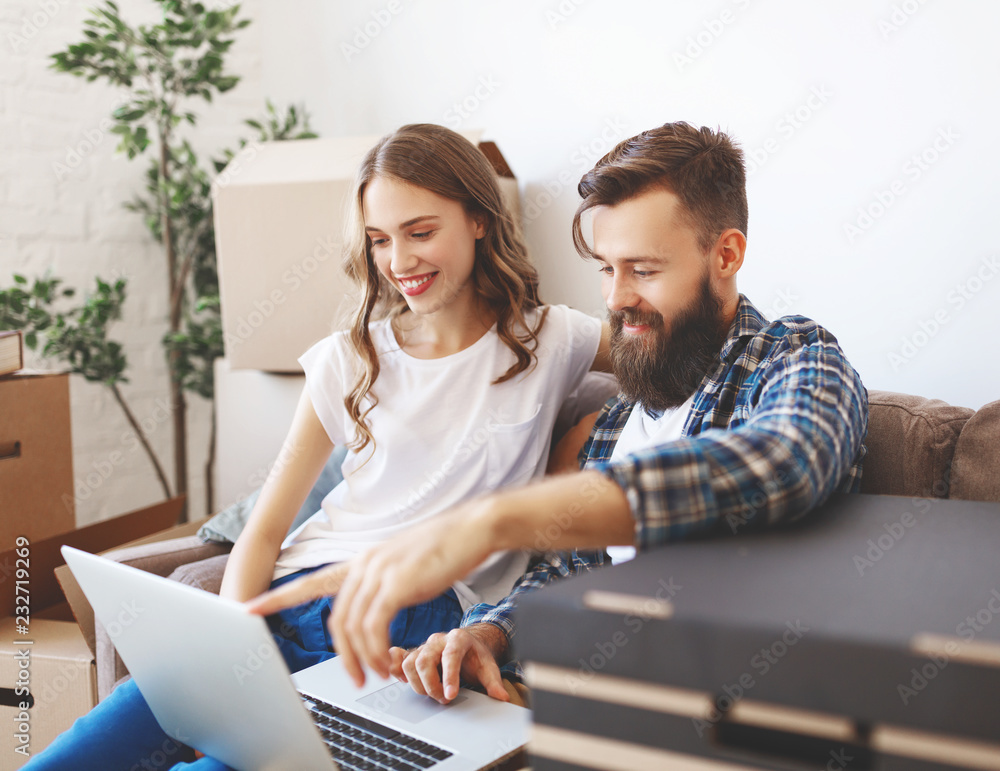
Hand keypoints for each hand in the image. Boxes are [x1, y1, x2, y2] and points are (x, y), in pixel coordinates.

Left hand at [245, 498, 497, 688]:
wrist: (473, 528)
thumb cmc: (447, 546)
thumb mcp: (406, 564)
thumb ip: (386, 583)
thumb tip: (380, 606)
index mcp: (363, 560)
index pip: (311, 581)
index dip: (278, 597)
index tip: (249, 608)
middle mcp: (364, 564)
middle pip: (336, 619)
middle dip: (343, 655)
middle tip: (357, 677)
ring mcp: (378, 572)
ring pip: (352, 627)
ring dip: (362, 658)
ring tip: (378, 673)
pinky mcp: (396, 584)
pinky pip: (373, 627)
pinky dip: (376, 650)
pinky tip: (387, 660)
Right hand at [389, 626, 508, 703]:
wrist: (467, 644)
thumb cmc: (476, 656)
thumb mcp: (489, 667)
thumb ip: (494, 682)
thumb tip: (501, 697)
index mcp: (458, 638)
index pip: (451, 655)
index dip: (449, 676)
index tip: (450, 695)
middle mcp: (438, 639)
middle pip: (424, 660)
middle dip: (431, 685)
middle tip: (443, 699)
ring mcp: (424, 646)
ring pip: (409, 663)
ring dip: (417, 684)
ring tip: (432, 694)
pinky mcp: (414, 654)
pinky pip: (399, 659)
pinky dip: (395, 669)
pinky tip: (402, 680)